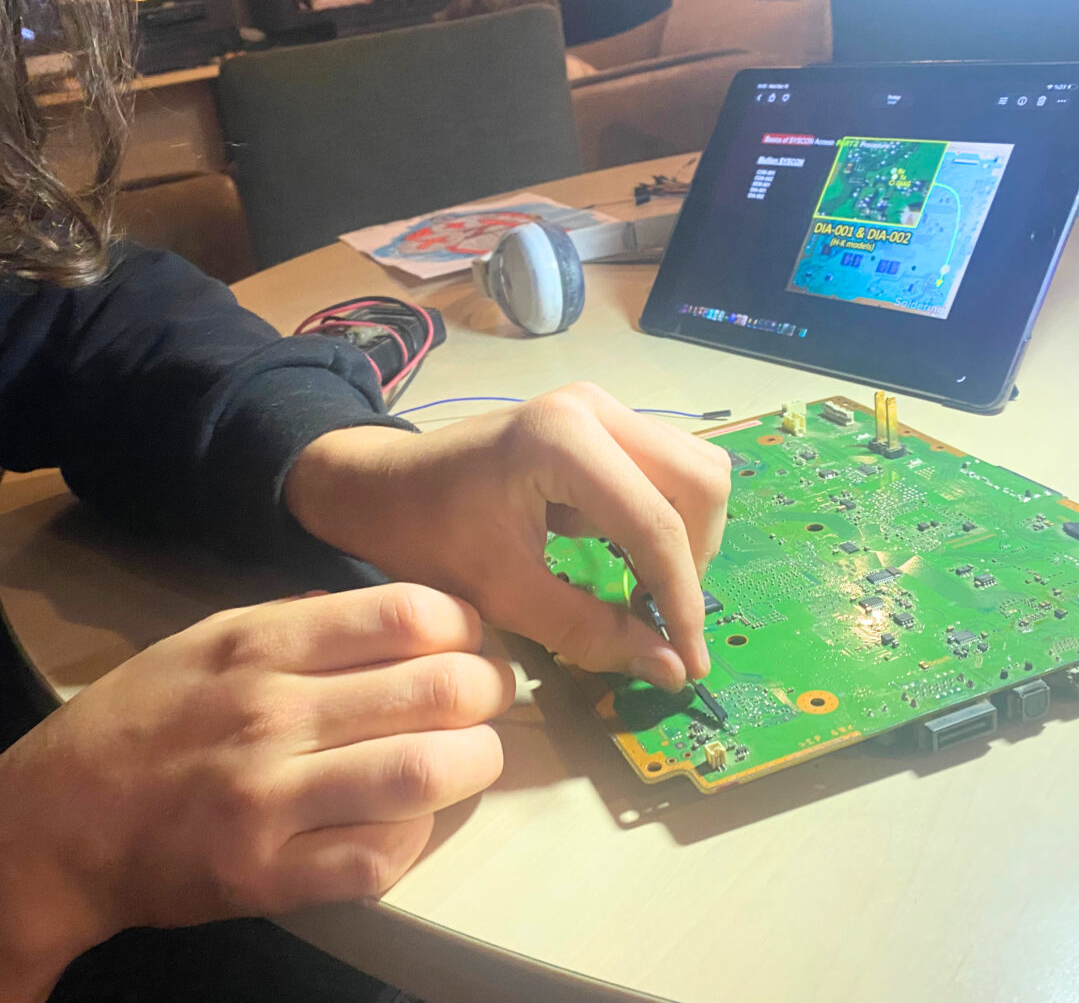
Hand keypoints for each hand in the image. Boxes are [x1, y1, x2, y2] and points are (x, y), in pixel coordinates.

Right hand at [0, 584, 512, 1002]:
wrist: (52, 824)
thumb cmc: (140, 719)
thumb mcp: (208, 640)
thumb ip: (304, 626)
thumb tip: (411, 619)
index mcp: (257, 642)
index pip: (405, 615)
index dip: (464, 624)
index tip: (471, 638)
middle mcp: (268, 712)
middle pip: (435, 690)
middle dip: (488, 691)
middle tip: (490, 697)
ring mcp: (268, 799)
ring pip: (423, 773)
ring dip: (473, 763)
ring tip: (472, 756)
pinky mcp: (267, 876)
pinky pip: (381, 857)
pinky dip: (417, 837)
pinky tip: (412, 819)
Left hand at [285, 383, 731, 690]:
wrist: (379, 486)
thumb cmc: (425, 536)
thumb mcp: (502, 594)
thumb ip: (589, 631)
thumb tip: (673, 670)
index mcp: (563, 441)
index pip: (656, 525)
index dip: (682, 600)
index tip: (689, 665)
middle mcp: (595, 409)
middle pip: (699, 481)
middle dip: (692, 560)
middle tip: (664, 622)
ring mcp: (601, 409)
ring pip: (692, 471)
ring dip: (684, 539)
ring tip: (647, 598)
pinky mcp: (601, 423)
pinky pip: (665, 470)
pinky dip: (665, 522)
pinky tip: (630, 568)